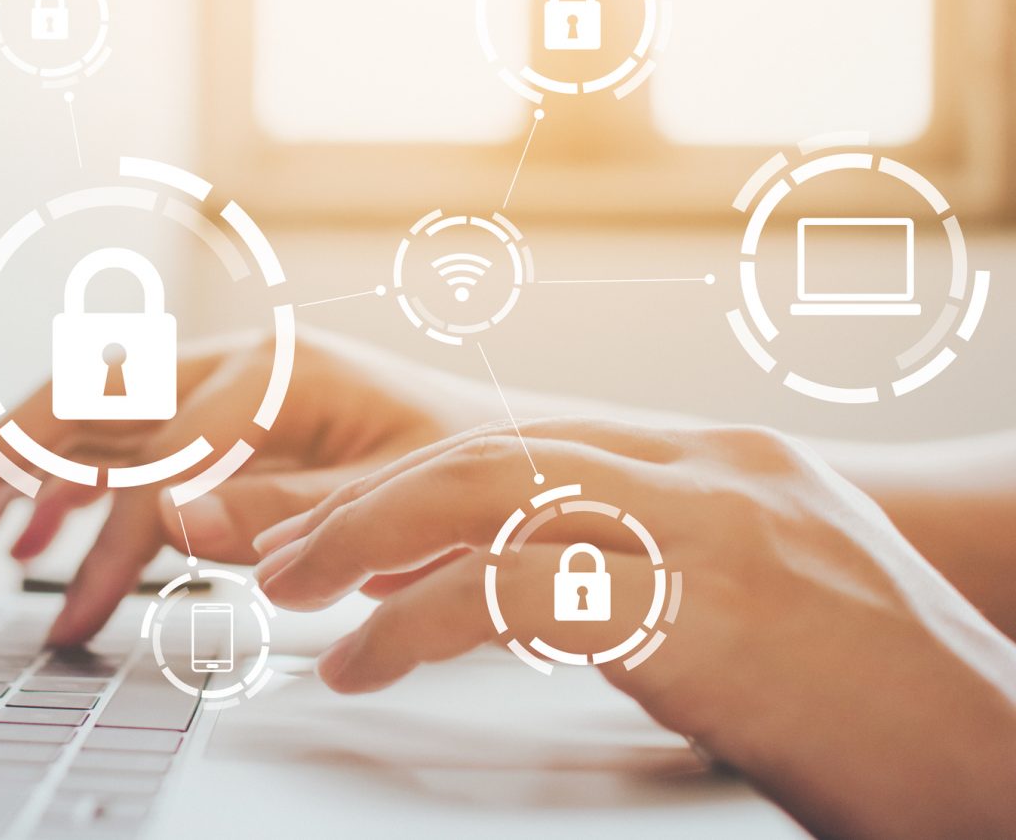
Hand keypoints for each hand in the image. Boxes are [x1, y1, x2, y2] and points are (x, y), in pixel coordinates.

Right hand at [0, 328, 481, 644]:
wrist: (524, 456)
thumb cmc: (476, 474)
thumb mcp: (397, 501)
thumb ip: (288, 512)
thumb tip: (176, 518)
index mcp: (281, 373)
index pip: (164, 457)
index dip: (112, 544)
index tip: (72, 618)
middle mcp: (238, 365)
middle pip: (90, 395)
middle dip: (4, 463)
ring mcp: (227, 387)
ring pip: (90, 412)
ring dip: (16, 469)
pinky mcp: (227, 422)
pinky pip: (125, 441)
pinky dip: (74, 484)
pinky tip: (39, 534)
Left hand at [253, 419, 1015, 838]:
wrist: (1003, 765)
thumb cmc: (872, 705)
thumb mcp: (745, 606)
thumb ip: (628, 572)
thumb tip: (496, 585)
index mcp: (714, 462)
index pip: (518, 444)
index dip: (402, 479)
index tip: (319, 518)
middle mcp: (708, 471)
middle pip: (485, 451)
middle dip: (360, 498)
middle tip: (267, 544)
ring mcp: (713, 528)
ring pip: (488, 491)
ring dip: (366, 536)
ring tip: (290, 588)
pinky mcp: (710, 607)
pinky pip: (522, 590)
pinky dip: (419, 620)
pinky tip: (366, 661)